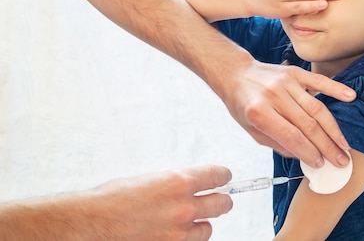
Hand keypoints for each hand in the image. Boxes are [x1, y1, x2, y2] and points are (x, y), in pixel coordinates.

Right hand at [0, 165, 231, 239]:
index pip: (217, 176)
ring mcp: (178, 231)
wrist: (92, 223)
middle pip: (222, 203)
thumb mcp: (147, 179)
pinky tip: (179, 234)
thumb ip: (172, 183)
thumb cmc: (112, 198)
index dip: (223, 176)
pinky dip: (187, 239)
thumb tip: (187, 184)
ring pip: (208, 228)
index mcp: (178, 181)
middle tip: (220, 199)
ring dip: (203, 223)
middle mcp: (183, 206)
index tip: (224, 177)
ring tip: (194, 220)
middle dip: (222, 200)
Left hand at [220, 57, 355, 168]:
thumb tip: (305, 157)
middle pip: (307, 125)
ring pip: (316, 108)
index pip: (291, 137)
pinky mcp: (295, 72)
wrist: (236, 74)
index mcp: (259, 112)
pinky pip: (319, 81)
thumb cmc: (243, 105)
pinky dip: (336, 89)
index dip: (309, 152)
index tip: (321, 164)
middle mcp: (274, 95)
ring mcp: (286, 82)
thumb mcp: (251, 130)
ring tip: (344, 145)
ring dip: (333, 129)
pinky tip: (350, 97)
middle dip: (326, 146)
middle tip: (340, 160)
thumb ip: (278, 144)